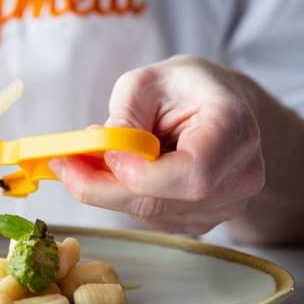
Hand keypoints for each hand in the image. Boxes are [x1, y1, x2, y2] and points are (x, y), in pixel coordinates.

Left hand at [49, 55, 264, 234]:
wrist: (216, 107)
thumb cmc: (183, 89)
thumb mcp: (146, 83)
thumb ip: (124, 117)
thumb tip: (99, 154)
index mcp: (234, 129)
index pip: (191, 174)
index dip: (141, 173)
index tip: (104, 153)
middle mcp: (239, 174)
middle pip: (163, 202)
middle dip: (105, 186)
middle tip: (64, 164)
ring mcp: (225, 204)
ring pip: (151, 214)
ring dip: (110, 190)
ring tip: (94, 156)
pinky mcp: (203, 220)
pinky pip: (153, 218)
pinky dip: (125, 197)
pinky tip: (120, 170)